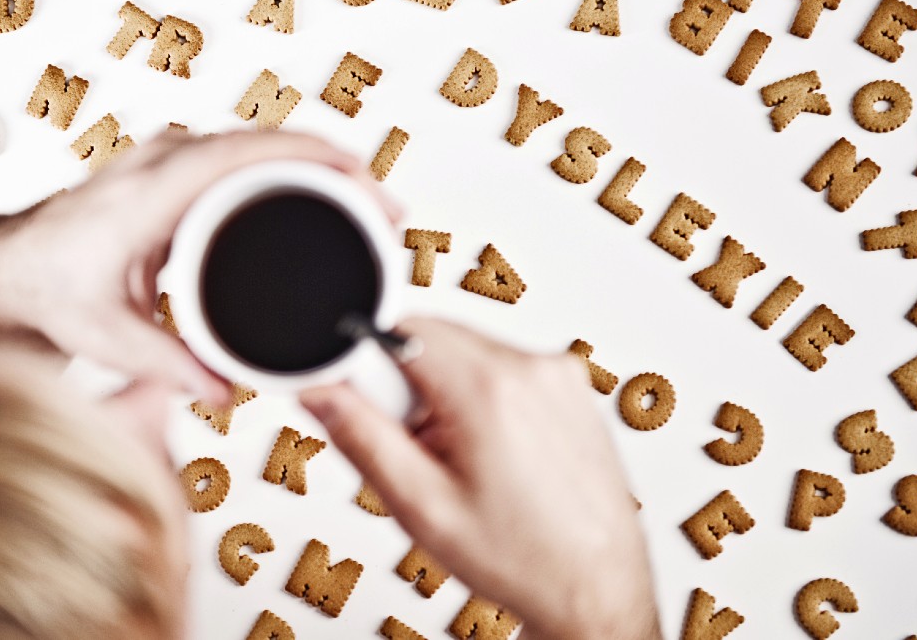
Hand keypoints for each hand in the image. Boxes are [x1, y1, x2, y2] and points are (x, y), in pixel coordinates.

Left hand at [0, 130, 400, 405]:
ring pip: (260, 145)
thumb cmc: (44, 285)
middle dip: (337, 168)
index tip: (366, 180)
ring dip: (315, 167)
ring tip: (365, 206)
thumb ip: (168, 365)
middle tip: (386, 210)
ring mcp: (168, 158)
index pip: (249, 153)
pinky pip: (243, 156)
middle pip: (270, 144)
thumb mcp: (106, 335)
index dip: (316, 159)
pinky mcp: (174, 169)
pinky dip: (286, 172)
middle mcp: (164, 160)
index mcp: (153, 189)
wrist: (5, 265)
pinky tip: (316, 200)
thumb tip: (226, 393)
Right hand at [300, 318, 659, 639]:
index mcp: (490, 391)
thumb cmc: (524, 559)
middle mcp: (532, 369)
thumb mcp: (422, 507)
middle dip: (406, 385)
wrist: (595, 587)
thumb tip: (321, 391)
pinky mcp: (571, 386)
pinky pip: (503, 368)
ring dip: (444, 393)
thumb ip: (362, 437)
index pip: (401, 329)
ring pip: (466, 353)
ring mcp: (558, 375)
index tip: (360, 398)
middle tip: (414, 447)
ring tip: (456, 457)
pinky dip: (482, 399)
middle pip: (433, 338)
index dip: (367, 363)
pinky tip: (490, 452)